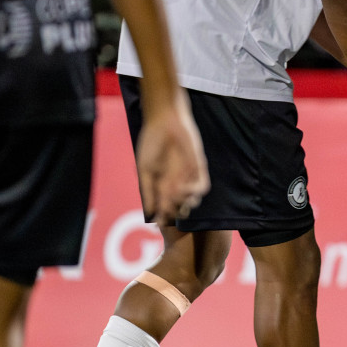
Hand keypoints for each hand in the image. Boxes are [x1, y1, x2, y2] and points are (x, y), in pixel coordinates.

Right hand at [135, 103, 209, 223]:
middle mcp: (177, 183)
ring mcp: (189, 176)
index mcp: (162, 185)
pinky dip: (192, 192)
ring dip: (183, 203)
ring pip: (192, 201)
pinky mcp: (199, 168)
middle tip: (166, 210)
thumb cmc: (151, 144)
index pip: (166, 207)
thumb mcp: (145, 170)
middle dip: (174, 213)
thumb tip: (150, 213)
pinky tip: (181, 187)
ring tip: (171, 193)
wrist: (165, 123)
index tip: (158, 223)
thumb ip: (148, 191)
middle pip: (181, 208)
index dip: (164, 217)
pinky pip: (202, 187)